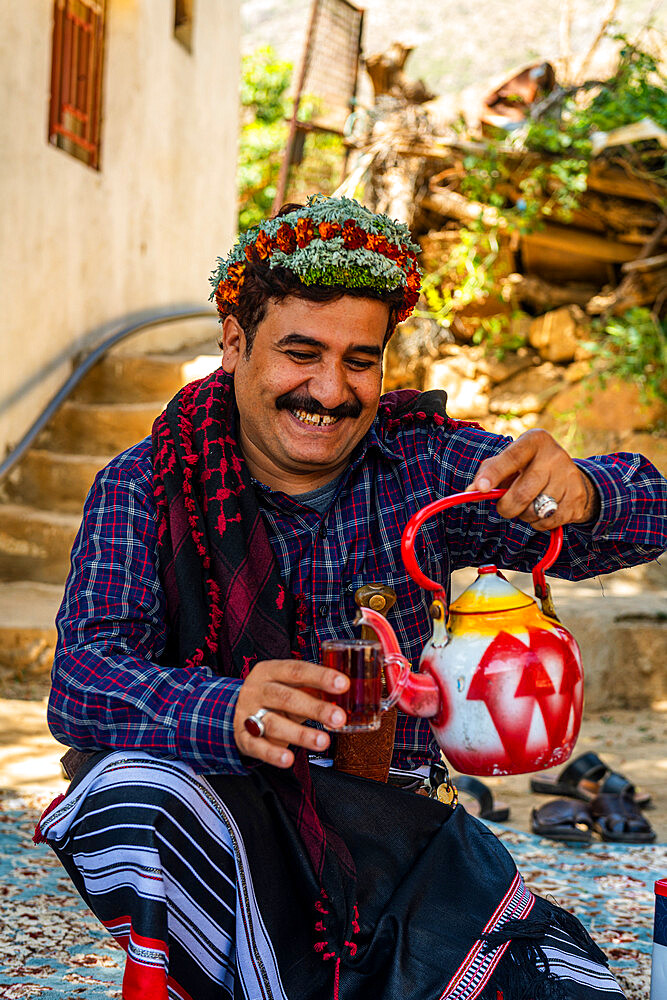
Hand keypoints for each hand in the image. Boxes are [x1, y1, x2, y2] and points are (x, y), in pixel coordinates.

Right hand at [233, 659, 349, 767]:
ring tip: (323, 742)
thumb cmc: (273, 696)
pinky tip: (288, 759)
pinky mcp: (243, 737)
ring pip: (273, 723)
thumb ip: (312, 690)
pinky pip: (257, 746)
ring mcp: (248, 713)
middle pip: (286, 697)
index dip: (321, 676)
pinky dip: (273, 754)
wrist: (234, 710)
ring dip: (300, 734)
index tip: (343, 684)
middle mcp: (257, 690)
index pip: (297, 670)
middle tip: (339, 718)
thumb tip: (346, 696)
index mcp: (270, 671)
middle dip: (315, 708)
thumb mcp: (289, 686)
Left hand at [466, 429, 599, 530]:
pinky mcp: (577, 498)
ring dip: (523, 515)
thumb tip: (471, 491)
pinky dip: (538, 522)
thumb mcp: (511, 460)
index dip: (494, 474)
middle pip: (523, 493)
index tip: (480, 489)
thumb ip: (489, 472)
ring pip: (534, 511)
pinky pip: (548, 521)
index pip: (511, 458)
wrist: (569, 474)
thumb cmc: (528, 466)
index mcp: (535, 441)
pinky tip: (541, 510)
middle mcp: (555, 456)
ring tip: (527, 504)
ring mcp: (569, 477)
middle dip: (506, 507)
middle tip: (504, 507)